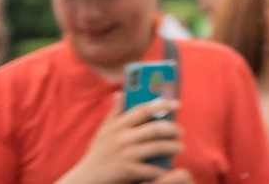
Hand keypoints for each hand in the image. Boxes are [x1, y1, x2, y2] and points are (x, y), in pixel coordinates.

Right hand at [53, 100, 181, 183]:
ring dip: (172, 147)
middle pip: (154, 129)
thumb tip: (120, 92)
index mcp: (118, 125)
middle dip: (172, 129)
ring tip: (180, 147)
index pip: (143, 110)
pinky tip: (168, 168)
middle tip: (181, 131)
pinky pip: (150, 168)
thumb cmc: (98, 152)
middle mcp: (122, 138)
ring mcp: (125, 154)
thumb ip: (115, 112)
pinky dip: (161, 169)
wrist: (87, 177)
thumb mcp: (104, 130)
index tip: (177, 104)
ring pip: (156, 147)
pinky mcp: (127, 170)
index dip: (162, 105)